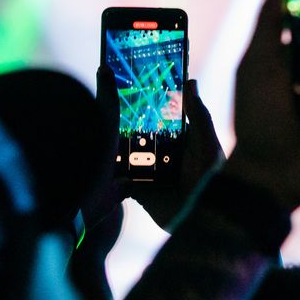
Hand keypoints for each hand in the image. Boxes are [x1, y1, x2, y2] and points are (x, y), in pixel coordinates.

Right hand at [95, 65, 222, 229]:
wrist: (201, 217)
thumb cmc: (209, 178)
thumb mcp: (207, 144)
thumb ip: (198, 114)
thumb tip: (190, 81)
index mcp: (180, 141)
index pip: (158, 119)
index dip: (144, 105)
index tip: (125, 86)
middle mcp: (163, 155)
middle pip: (138, 135)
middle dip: (121, 124)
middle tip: (99, 103)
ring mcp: (149, 173)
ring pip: (127, 154)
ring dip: (112, 145)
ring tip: (90, 125)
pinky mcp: (139, 190)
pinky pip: (121, 177)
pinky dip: (109, 170)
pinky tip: (92, 156)